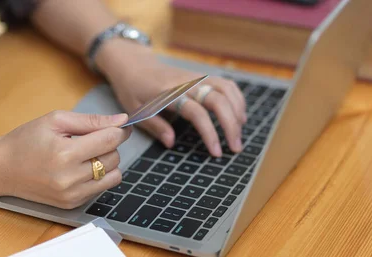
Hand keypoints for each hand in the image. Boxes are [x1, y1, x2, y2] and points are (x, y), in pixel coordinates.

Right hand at [0, 111, 130, 208]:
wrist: (2, 169)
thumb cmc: (26, 140)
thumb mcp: (55, 120)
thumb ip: (91, 120)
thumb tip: (121, 120)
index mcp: (65, 154)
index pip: (109, 141)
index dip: (118, 130)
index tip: (118, 126)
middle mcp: (70, 178)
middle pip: (113, 158)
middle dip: (109, 145)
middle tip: (91, 139)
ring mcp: (72, 195)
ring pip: (113, 176)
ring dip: (107, 162)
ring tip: (87, 154)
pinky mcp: (72, 204)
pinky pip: (102, 189)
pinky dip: (98, 176)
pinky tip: (80, 168)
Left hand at [101, 45, 246, 156]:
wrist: (133, 64)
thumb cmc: (133, 90)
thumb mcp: (136, 111)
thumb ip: (155, 126)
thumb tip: (171, 143)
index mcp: (169, 94)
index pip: (197, 113)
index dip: (210, 133)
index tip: (216, 152)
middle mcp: (186, 83)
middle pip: (218, 100)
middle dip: (231, 125)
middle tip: (235, 147)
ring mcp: (196, 77)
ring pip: (226, 89)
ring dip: (238, 111)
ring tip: (239, 133)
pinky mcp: (201, 76)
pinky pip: (225, 83)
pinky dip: (236, 98)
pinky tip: (238, 115)